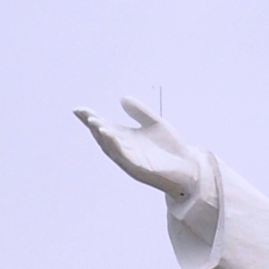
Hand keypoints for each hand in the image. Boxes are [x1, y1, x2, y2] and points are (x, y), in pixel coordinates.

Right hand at [76, 96, 207, 209]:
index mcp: (127, 138)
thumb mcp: (155, 124)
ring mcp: (131, 160)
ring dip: (102, 135)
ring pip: (112, 148)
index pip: (104, 126)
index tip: (79, 109)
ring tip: (93, 122)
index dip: (91, 118)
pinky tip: (110, 135)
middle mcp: (125, 150)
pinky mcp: (140, 169)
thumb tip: (122, 98)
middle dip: (93, 126)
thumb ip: (140, 112)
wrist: (190, 168)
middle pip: (104, 137)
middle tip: (84, 114)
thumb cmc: (171, 148)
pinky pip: (125, 157)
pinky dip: (116, 146)